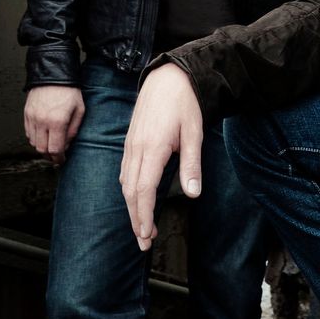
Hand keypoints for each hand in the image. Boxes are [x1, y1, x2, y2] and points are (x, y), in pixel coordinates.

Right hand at [25, 85, 86, 163]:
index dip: (58, 158)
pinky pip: (28, 133)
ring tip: (50, 145)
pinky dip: (34, 138)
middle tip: (56, 156)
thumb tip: (66, 145)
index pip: (54, 149)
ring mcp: (32, 117)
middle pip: (41, 149)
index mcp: (57, 121)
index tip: (61, 160)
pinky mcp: (26, 113)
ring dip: (41, 147)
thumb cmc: (69, 91)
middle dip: (49, 156)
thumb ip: (73, 130)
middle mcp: (42, 121)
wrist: (53, 73)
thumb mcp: (79, 110)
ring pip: (33, 143)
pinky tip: (43, 135)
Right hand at [120, 64, 202, 250]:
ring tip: (142, 227)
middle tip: (143, 243)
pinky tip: (136, 198)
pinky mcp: (131, 140)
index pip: (144, 190)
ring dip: (132, 207)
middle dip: (136, 219)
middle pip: (130, 192)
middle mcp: (137, 148)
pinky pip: (125, 170)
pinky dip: (128, 190)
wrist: (169, 75)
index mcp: (153, 148)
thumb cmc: (185, 103)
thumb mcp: (195, 133)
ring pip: (125, 183)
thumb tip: (193, 194)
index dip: (144, 216)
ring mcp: (131, 144)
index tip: (147, 236)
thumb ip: (192, 165)